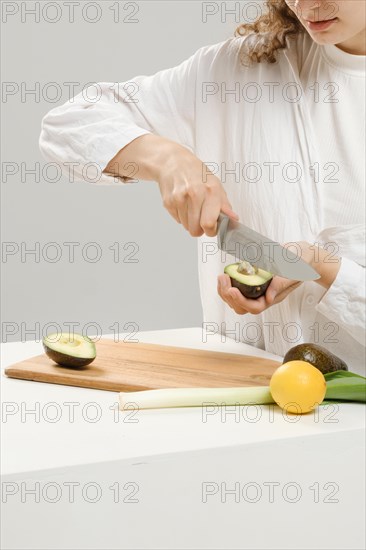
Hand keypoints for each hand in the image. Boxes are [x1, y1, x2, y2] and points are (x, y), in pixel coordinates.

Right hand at [157, 147, 237, 236]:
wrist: (173, 162)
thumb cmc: (196, 173)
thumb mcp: (215, 185)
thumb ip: (224, 205)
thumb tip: (233, 218)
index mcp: (210, 191)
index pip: (208, 223)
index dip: (211, 230)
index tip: (212, 228)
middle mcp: (194, 194)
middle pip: (195, 230)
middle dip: (199, 229)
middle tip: (201, 219)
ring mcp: (179, 198)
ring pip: (186, 227)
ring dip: (190, 222)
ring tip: (191, 207)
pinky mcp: (168, 202)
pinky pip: (177, 220)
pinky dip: (181, 216)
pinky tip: (183, 204)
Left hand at [217, 241, 340, 314]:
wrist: (302, 254)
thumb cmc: (301, 262)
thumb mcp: (295, 270)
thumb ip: (282, 283)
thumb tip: (270, 297)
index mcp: (274, 296)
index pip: (255, 307)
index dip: (241, 301)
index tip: (232, 289)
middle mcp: (264, 295)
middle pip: (242, 307)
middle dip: (229, 296)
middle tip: (223, 279)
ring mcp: (258, 288)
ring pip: (237, 299)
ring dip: (225, 291)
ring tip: (222, 277)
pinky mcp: (253, 280)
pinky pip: (237, 288)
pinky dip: (229, 283)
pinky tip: (227, 273)